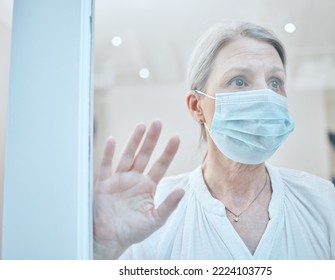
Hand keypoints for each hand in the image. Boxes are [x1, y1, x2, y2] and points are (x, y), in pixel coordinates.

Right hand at [93, 120, 184, 258]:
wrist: (109, 239)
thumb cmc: (132, 231)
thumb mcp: (155, 220)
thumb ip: (168, 205)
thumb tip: (182, 191)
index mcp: (148, 186)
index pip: (160, 165)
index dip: (168, 152)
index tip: (176, 138)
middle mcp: (134, 179)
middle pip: (145, 155)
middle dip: (151, 139)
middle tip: (158, 123)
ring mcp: (119, 179)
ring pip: (128, 156)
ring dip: (134, 141)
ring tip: (141, 126)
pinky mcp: (104, 183)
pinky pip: (106, 165)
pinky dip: (109, 153)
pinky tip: (113, 140)